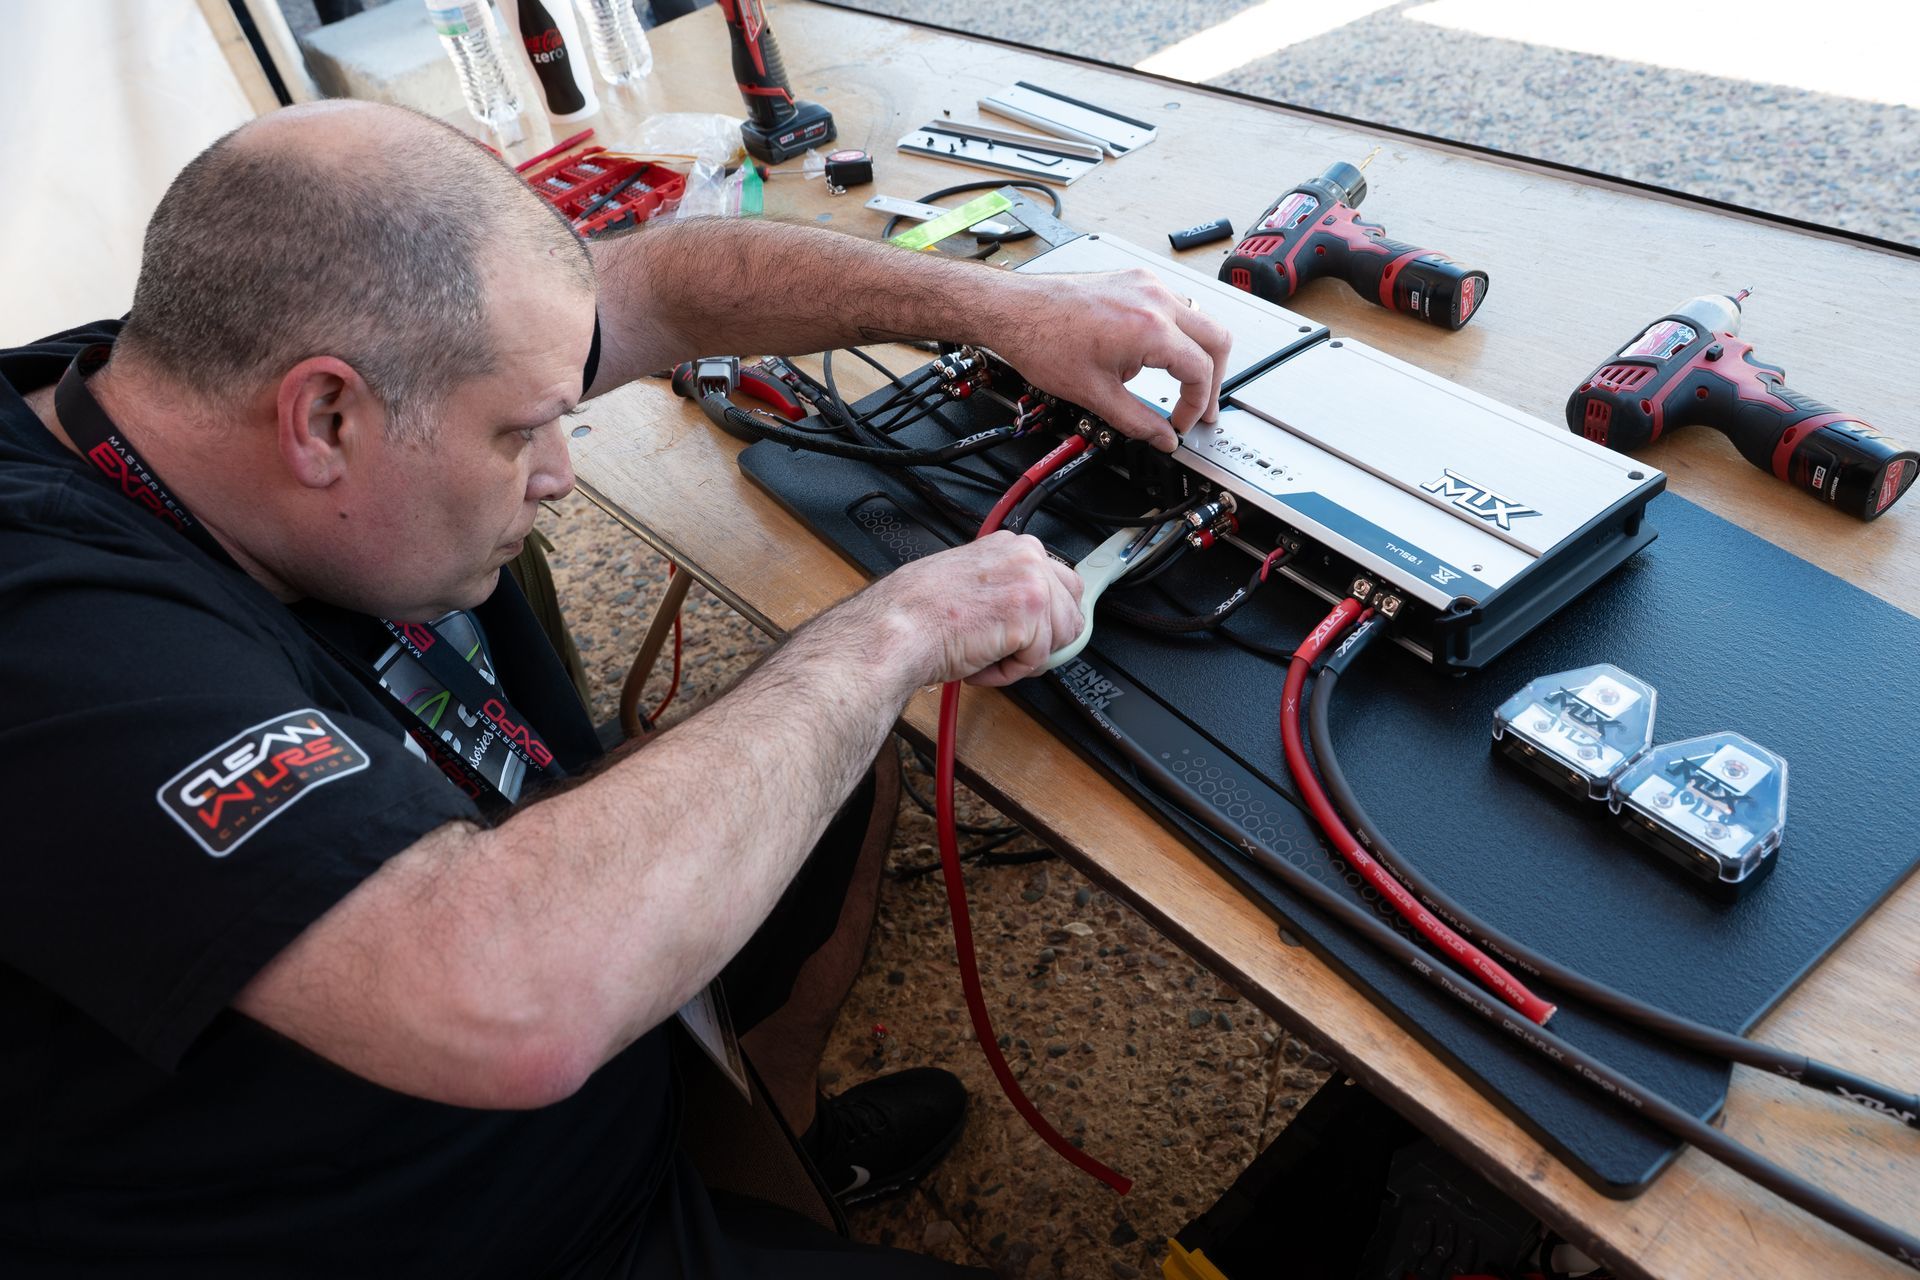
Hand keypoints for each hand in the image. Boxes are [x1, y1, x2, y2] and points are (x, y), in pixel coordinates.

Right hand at [851, 532, 1084, 687]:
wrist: (898, 629)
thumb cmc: (919, 611)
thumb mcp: (974, 580)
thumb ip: (1007, 586)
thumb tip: (1032, 612)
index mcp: (1015, 546)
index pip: (1063, 585)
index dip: (1047, 620)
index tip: (1032, 632)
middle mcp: (1028, 558)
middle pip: (1070, 614)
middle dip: (1042, 640)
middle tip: (1005, 649)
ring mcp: (1032, 584)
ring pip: (1058, 640)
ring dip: (1022, 658)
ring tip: (984, 652)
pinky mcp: (1030, 616)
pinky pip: (1037, 661)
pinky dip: (1008, 673)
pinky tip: (980, 661)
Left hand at [995, 268, 1232, 452]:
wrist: (1014, 310)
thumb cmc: (1042, 341)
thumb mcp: (1095, 394)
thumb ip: (1137, 421)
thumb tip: (1163, 438)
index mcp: (1150, 328)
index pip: (1201, 370)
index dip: (1197, 405)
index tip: (1182, 423)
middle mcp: (1155, 299)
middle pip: (1217, 339)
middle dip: (1214, 379)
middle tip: (1201, 407)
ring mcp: (1147, 284)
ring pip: (1200, 319)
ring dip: (1195, 355)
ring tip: (1177, 384)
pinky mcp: (1136, 280)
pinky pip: (1175, 306)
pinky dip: (1176, 334)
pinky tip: (1153, 355)